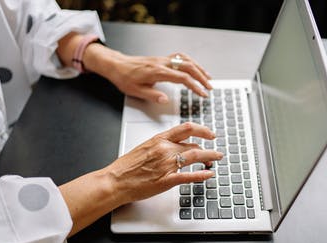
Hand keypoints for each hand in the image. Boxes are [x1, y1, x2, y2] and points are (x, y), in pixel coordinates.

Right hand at [59, 122, 222, 236]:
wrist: (115, 180)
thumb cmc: (126, 167)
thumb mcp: (144, 148)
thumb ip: (161, 146)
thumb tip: (174, 146)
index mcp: (159, 139)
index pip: (186, 128)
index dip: (202, 130)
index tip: (210, 134)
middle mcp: (165, 149)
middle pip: (193, 145)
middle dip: (208, 150)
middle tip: (215, 153)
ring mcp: (167, 165)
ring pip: (195, 157)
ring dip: (210, 157)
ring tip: (217, 159)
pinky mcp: (167, 180)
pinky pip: (189, 176)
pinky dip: (202, 175)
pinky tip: (209, 174)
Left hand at [85, 44, 211, 102]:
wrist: (117, 65)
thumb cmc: (124, 78)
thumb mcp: (136, 91)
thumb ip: (152, 95)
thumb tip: (165, 100)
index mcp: (158, 72)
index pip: (182, 78)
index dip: (195, 86)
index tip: (203, 94)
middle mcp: (162, 63)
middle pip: (188, 67)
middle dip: (202, 77)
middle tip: (210, 87)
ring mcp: (163, 59)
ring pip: (186, 60)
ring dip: (199, 68)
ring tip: (208, 77)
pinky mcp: (162, 59)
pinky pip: (180, 57)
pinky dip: (191, 62)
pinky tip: (195, 68)